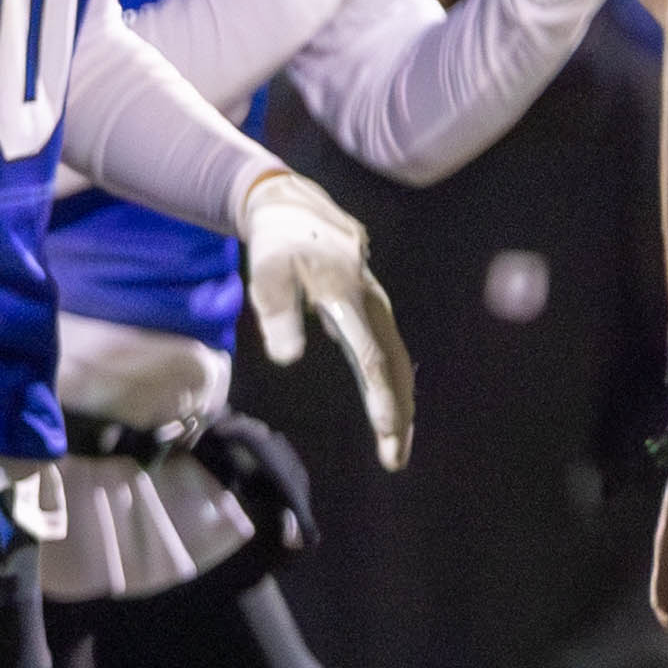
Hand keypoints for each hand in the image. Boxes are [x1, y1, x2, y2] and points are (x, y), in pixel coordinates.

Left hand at [235, 170, 413, 468]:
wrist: (296, 208)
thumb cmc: (278, 244)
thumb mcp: (267, 275)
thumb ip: (277, 313)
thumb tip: (288, 358)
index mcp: (349, 298)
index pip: (371, 356)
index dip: (381, 396)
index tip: (387, 431)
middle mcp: (372, 304)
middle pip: (394, 366)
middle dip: (399, 414)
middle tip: (395, 458)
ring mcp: (376, 306)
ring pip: (397, 361)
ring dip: (401, 405)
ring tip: (396, 448)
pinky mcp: (372, 310)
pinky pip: (389, 353)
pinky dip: (394, 386)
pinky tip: (393, 413)